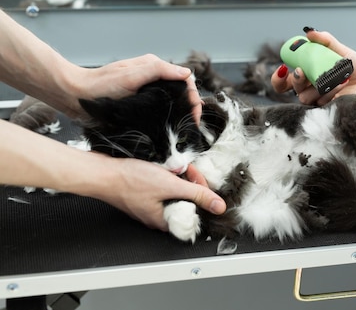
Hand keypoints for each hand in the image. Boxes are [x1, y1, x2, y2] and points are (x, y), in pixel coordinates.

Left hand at [73, 54, 202, 123]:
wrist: (74, 96)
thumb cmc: (100, 84)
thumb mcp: (131, 75)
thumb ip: (159, 70)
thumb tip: (186, 72)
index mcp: (154, 68)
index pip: (184, 81)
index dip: (193, 98)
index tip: (194, 116)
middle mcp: (152, 80)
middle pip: (180, 94)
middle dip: (189, 109)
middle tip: (190, 128)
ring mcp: (145, 94)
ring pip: (170, 105)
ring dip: (178, 117)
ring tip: (181, 133)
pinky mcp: (138, 107)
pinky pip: (157, 114)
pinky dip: (165, 122)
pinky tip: (166, 133)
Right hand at [97, 155, 224, 230]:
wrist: (103, 172)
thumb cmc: (129, 181)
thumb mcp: (170, 186)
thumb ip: (197, 195)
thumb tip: (218, 206)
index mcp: (166, 220)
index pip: (196, 208)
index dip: (200, 189)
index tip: (194, 176)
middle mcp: (159, 216)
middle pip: (186, 198)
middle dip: (187, 180)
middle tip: (180, 169)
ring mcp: (151, 205)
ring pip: (175, 189)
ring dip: (176, 176)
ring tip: (167, 168)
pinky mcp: (144, 194)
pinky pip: (162, 185)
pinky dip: (164, 175)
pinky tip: (159, 168)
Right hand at [271, 30, 355, 104]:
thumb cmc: (354, 64)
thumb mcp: (338, 49)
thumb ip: (324, 40)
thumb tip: (309, 31)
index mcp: (307, 74)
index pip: (284, 81)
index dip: (278, 78)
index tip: (283, 68)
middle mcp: (310, 89)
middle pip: (292, 89)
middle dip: (295, 80)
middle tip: (302, 71)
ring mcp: (319, 100)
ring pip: (306, 97)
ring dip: (320, 85)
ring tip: (338, 77)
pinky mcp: (329, 109)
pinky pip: (322, 104)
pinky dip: (331, 93)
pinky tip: (342, 85)